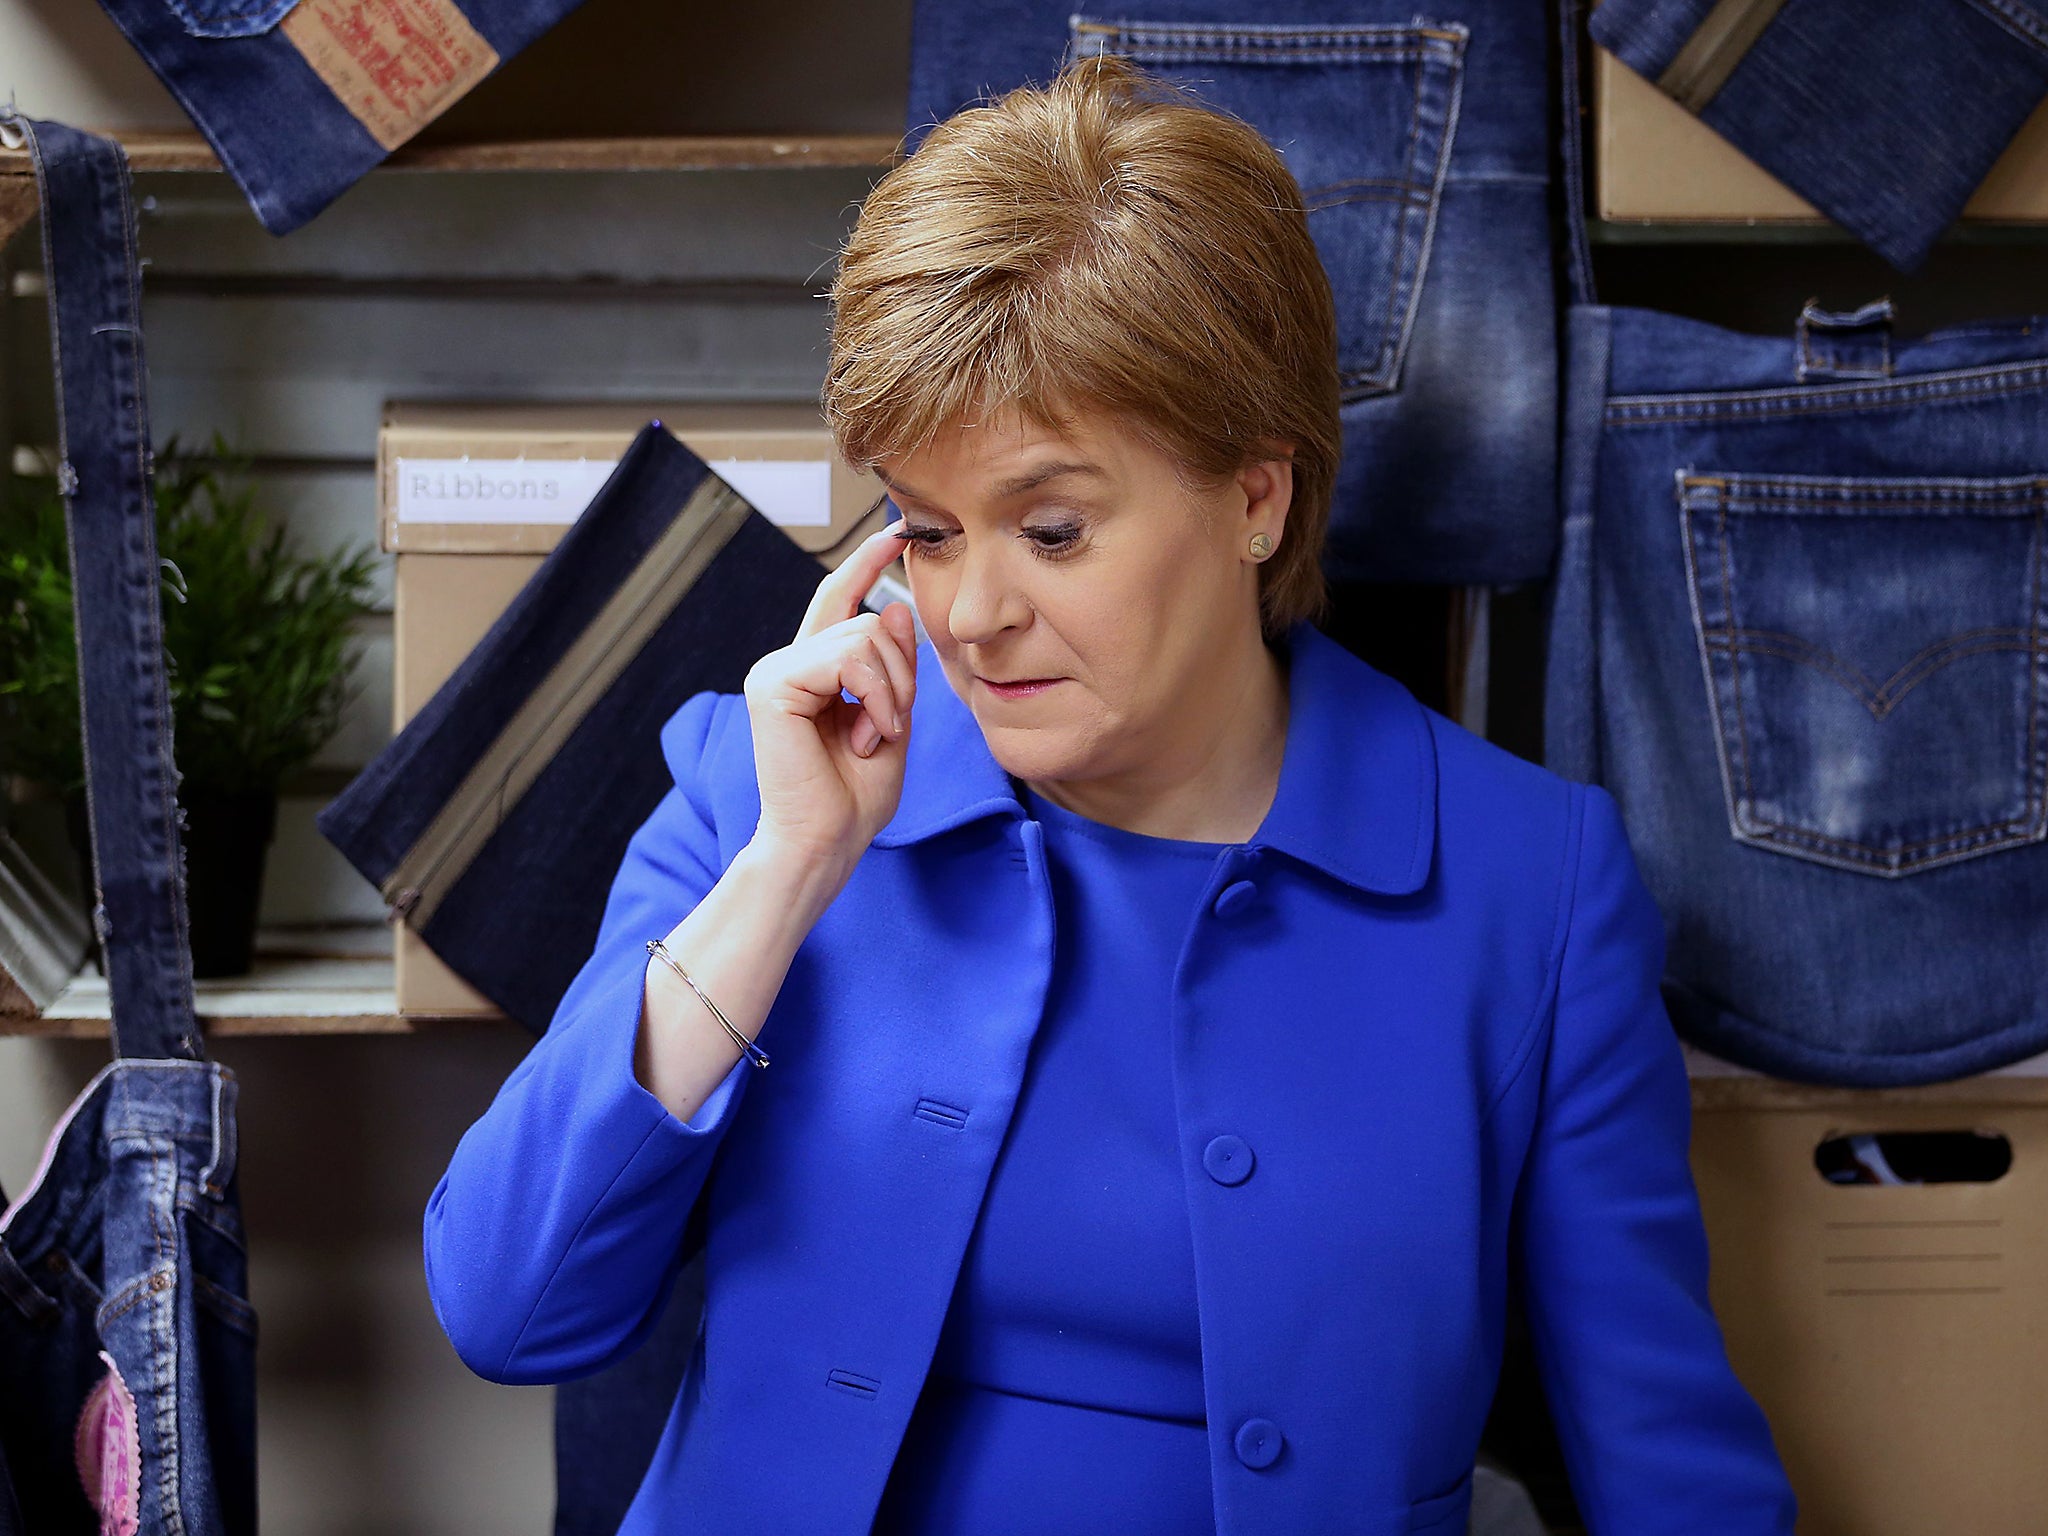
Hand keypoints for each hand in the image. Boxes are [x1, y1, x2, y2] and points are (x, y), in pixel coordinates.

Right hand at [743, 527, 917, 872]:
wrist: (824, 843)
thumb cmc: (854, 798)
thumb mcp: (892, 720)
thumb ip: (894, 667)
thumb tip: (893, 608)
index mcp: (814, 670)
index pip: (840, 598)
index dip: (868, 562)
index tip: (898, 531)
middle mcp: (789, 662)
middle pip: (870, 622)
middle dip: (901, 674)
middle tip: (889, 727)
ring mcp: (776, 670)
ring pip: (864, 637)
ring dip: (890, 692)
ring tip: (873, 735)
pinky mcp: (772, 683)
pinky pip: (848, 659)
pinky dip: (874, 696)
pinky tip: (864, 733)